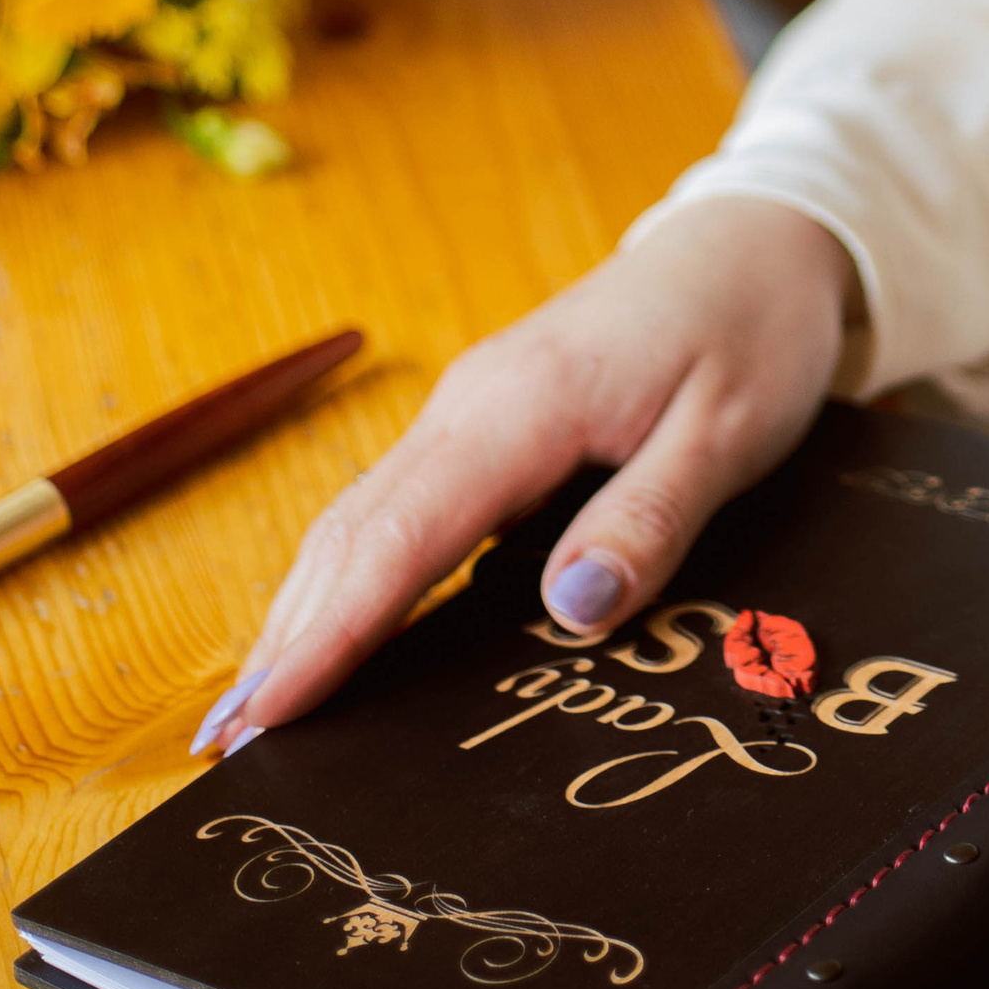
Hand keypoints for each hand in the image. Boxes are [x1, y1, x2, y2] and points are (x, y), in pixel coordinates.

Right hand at [195, 198, 858, 756]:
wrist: (758, 237)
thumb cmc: (754, 326)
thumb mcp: (732, 429)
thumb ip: (651, 518)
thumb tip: (572, 609)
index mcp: (525, 404)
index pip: (400, 536)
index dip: (328, 634)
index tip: (264, 717)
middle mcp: (475, 403)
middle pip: (354, 532)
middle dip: (289, 638)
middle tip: (231, 751)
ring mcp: (475, 408)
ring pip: (366, 517)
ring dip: (309, 609)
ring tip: (259, 715)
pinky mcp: (492, 420)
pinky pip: (402, 505)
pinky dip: (355, 573)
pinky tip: (341, 633)